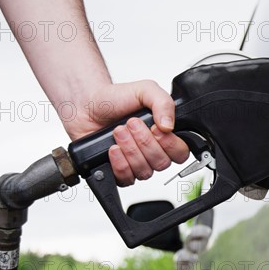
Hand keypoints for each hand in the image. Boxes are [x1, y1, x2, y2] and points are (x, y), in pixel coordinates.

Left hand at [64, 80, 189, 185]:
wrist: (87, 105)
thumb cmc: (116, 98)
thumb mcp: (145, 90)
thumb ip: (164, 103)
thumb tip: (169, 126)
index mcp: (165, 135)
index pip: (180, 152)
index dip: (169, 144)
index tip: (155, 127)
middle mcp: (153, 152)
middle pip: (162, 163)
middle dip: (144, 142)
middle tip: (131, 124)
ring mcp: (137, 163)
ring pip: (145, 172)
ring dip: (131, 151)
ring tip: (118, 132)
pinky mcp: (120, 172)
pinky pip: (127, 178)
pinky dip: (120, 163)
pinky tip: (113, 148)